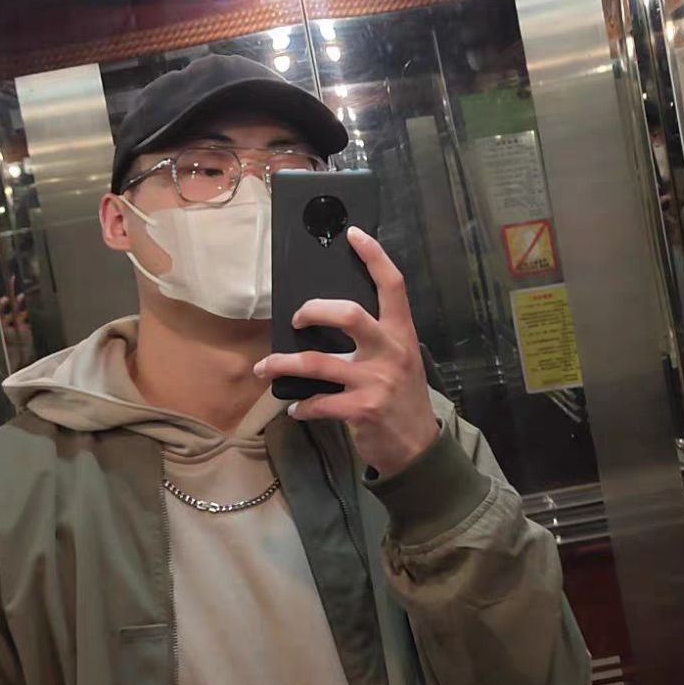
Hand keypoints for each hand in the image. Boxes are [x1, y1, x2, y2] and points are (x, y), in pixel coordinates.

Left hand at [254, 228, 439, 476]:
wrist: (418, 450)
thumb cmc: (403, 401)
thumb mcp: (401, 363)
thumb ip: (376, 341)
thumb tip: (331, 321)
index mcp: (401, 335)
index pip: (393, 285)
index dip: (373, 256)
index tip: (352, 234)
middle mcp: (390, 353)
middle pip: (349, 314)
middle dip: (314, 310)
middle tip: (296, 317)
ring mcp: (375, 382)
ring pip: (318, 362)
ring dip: (284, 364)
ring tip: (265, 367)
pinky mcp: (360, 410)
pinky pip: (318, 402)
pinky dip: (301, 406)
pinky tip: (295, 408)